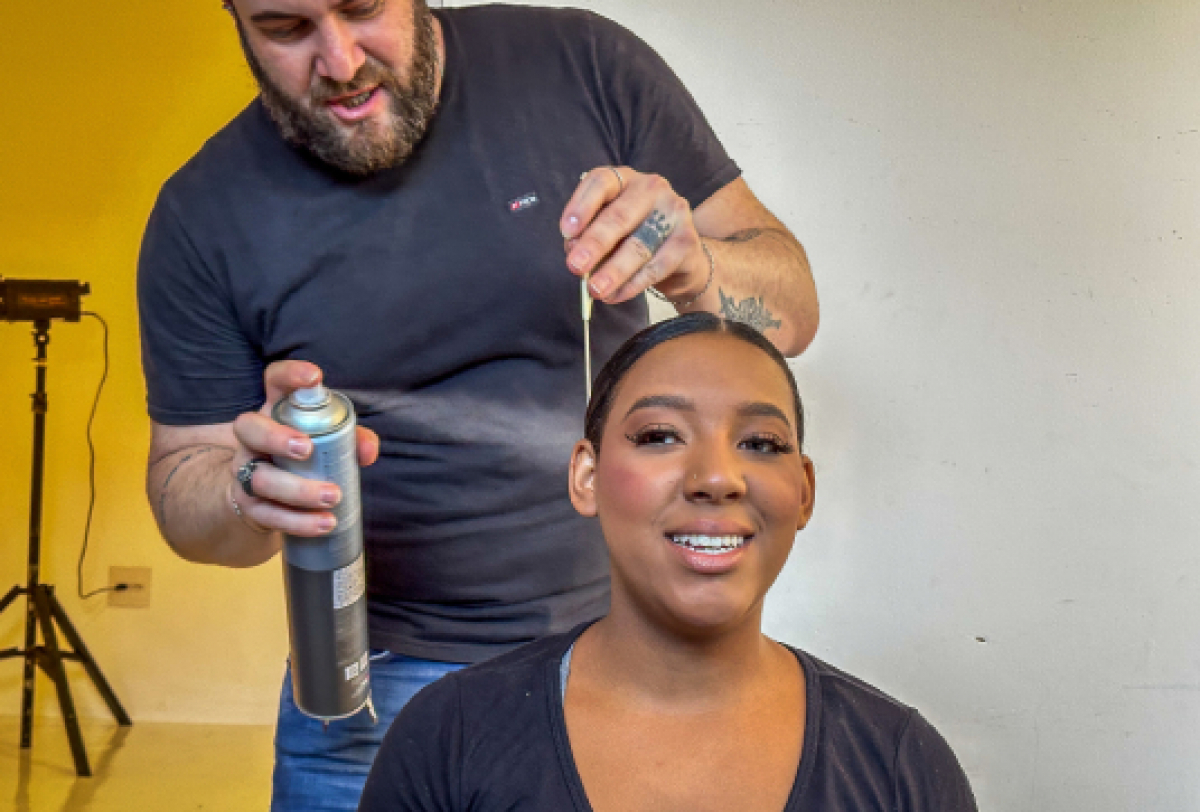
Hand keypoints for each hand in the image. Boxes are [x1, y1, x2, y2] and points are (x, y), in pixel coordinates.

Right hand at [229, 360, 378, 536]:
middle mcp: (252, 438)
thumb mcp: (329, 441)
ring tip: (332, 496)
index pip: (274, 382)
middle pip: (249, 428)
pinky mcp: (249, 505)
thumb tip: (367, 451)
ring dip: (298, 489)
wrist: (265, 497)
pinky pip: (268, 514)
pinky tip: (323, 523)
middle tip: (307, 449)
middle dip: (276, 438)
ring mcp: (246, 471)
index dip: (289, 375)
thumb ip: (351, 439)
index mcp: (275, 411)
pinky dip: (298, 522)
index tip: (314, 377)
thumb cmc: (305, 457)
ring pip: (260, 478)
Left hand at [560, 166, 708, 304]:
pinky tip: (615, 296)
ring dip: (613, 271)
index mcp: (624, 179)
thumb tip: (574, 251)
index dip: (581, 206)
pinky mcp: (687, 240)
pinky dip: (632, 285)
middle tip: (575, 266)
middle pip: (618, 216)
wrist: (680, 256)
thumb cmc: (633, 237)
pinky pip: (656, 267)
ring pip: (638, 245)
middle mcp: (651, 188)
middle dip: (594, 244)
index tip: (566, 232)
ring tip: (595, 289)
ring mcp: (673, 212)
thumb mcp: (608, 231)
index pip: (601, 182)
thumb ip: (589, 235)